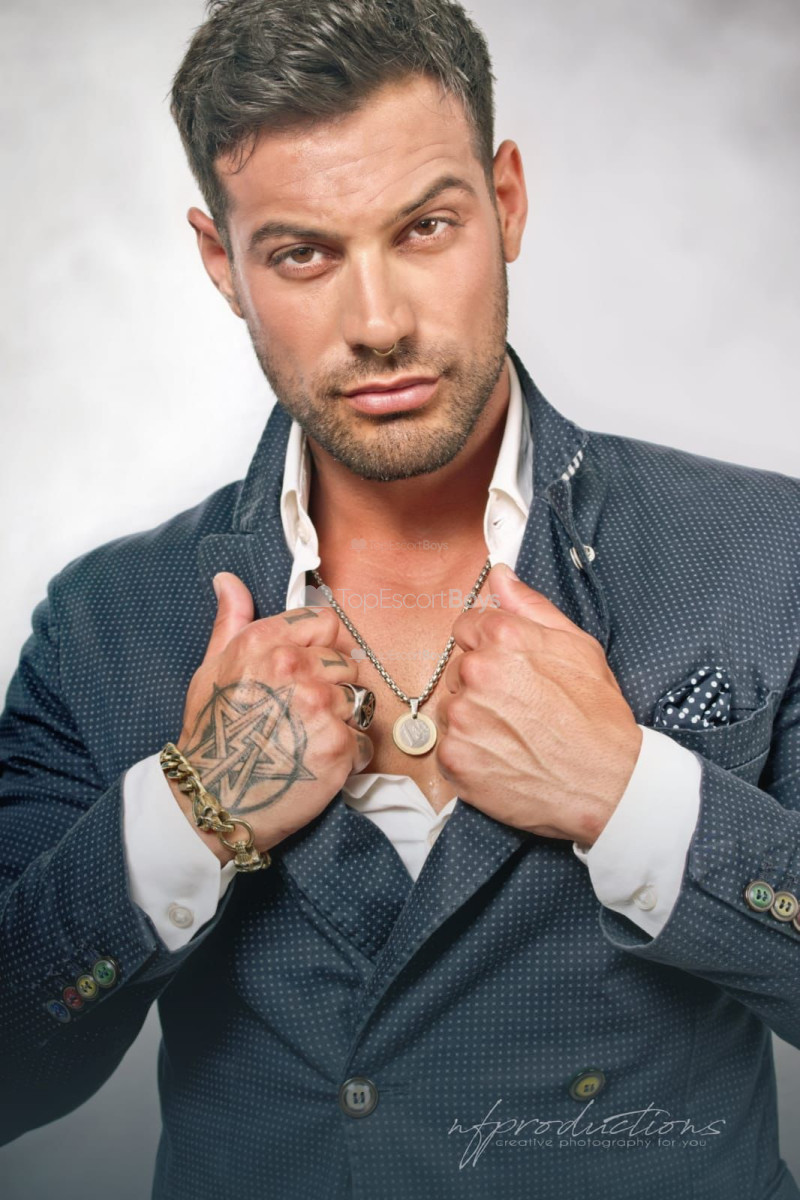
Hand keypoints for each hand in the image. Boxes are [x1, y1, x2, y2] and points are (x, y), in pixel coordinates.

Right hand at [167, 572, 373, 860]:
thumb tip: (228, 580)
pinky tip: (319, 762)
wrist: (212, 799)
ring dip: (344, 720)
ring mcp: (318, 706)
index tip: (316, 667)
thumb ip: (230, 621)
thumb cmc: (211, 734)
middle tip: (307, 713)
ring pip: (360, 700)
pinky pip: (364, 739)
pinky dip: (349, 754)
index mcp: (266, 642)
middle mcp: (294, 667)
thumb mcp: (211, 668)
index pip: (328, 622)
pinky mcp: (337, 744)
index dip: (327, 645)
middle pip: (349, 661)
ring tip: (311, 738)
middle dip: (336, 686)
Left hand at [435, 564, 641, 846]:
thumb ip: (531, 607)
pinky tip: (503, 757)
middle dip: (482, 683)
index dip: (489, 647)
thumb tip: (499, 574)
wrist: (608, 785)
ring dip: (474, 718)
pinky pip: (449, 745)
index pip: (466, 627)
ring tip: (515, 735)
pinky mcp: (454, 757)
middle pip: (459, 668)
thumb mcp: (578, 647)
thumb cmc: (599, 716)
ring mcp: (461, 716)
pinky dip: (471, 753)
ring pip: (453, 707)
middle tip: (521, 707)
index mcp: (503, 636)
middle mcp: (475, 671)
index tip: (510, 669)